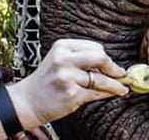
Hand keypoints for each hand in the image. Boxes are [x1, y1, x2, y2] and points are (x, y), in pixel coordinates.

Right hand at [8, 39, 128, 127]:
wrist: (27, 101)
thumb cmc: (48, 80)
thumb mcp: (61, 61)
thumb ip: (84, 60)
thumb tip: (113, 66)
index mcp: (62, 46)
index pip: (95, 47)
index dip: (106, 57)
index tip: (112, 64)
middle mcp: (63, 59)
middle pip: (100, 57)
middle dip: (114, 67)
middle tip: (122, 73)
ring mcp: (67, 77)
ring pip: (100, 79)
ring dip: (115, 85)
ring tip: (122, 88)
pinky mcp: (71, 94)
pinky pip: (95, 93)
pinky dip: (106, 94)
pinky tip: (110, 95)